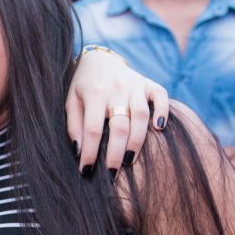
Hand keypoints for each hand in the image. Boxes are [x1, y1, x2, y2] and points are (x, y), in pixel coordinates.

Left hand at [66, 47, 168, 175]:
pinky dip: (162, 112)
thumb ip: (74, 126)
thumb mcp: (71, 103)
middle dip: (115, 153)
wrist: (99, 60)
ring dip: (137, 141)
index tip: (86, 171)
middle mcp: (116, 88)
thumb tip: (79, 152)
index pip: (92, 128)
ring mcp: (135, 84)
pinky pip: (161, 97)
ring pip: (141, 115)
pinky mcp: (149, 83)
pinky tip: (159, 129)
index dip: (90, 152)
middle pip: (119, 126)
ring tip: (129, 161)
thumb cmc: (83, 88)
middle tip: (112, 173)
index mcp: (93, 94)